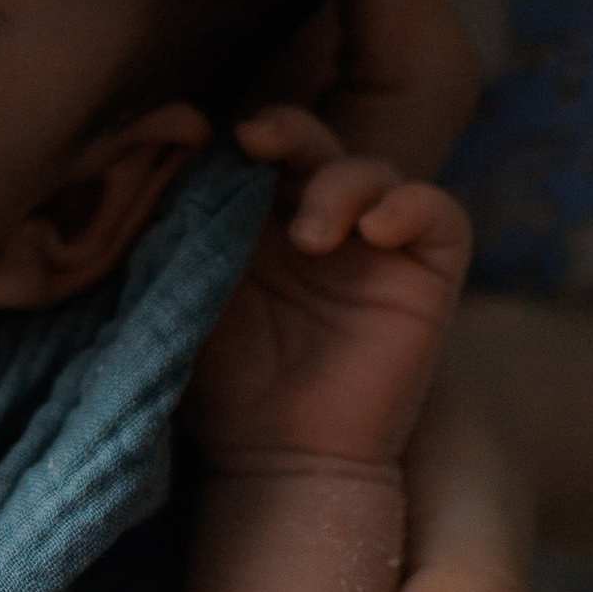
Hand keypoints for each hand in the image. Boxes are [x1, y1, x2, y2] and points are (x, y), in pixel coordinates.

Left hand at [182, 116, 469, 471]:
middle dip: (290, 130)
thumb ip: (174, 233)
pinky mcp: (425, 277)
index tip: (212, 137)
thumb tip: (154, 161)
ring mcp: (375, 248)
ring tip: (310, 235)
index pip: (260, 146)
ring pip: (375, 169)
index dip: (243, 131)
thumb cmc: (223, 386)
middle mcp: (318, 222)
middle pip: (316, 142)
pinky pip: (439, 214)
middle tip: (258, 141)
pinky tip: (375, 230)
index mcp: (258, 219)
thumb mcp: (182, 298)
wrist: (278, 461)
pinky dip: (411, 205)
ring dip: (341, 183)